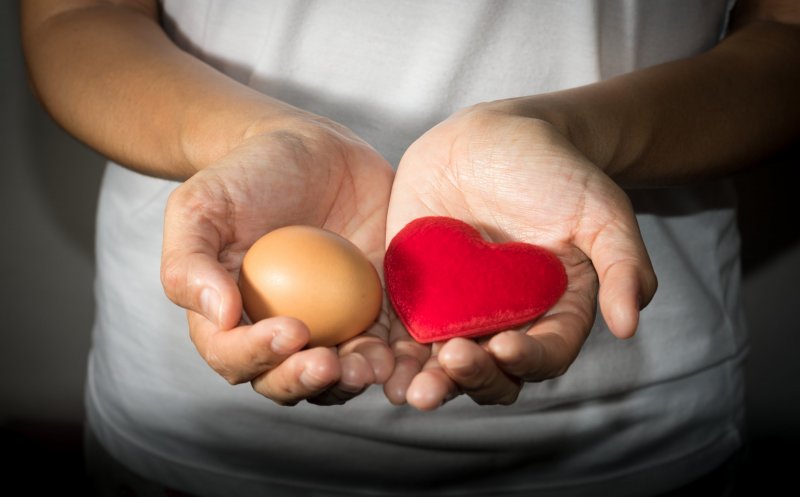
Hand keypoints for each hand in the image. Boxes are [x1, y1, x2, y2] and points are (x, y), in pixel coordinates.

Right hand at [161, 117, 393, 405]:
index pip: (235, 357)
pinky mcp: (375, 311)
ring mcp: (330, 326)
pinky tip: (407, 352)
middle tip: (330, 363)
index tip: (291, 330)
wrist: (310, 148)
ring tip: (373, 365)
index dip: (258, 356)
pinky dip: (398, 357)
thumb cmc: (245, 176)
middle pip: (288, 380)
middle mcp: (279, 333)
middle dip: (307, 382)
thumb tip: (220, 318)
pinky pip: (388, 345)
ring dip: (354, 379)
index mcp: (230, 321)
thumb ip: (189, 263)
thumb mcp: (200, 207)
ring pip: (339, 375)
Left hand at [383, 104, 656, 408]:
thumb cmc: (556, 170)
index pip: (544, 353)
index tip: (506, 347)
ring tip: (405, 389)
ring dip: (425, 381)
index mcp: (552, 312)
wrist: (494, 137)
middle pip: (490, 372)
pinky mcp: (414, 293)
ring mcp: (456, 311)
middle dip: (471, 378)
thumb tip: (630, 325)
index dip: (528, 359)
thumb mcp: (601, 210)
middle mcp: (504, 322)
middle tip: (452, 363)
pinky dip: (386, 350)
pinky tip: (370, 358)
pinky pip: (398, 329)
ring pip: (440, 363)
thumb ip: (623, 264)